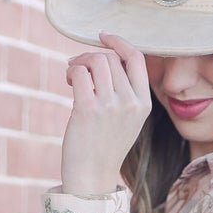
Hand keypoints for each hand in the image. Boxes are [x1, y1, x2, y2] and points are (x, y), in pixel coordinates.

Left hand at [60, 30, 151, 196]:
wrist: (92, 177)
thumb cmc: (105, 147)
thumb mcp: (126, 119)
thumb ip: (124, 91)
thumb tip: (103, 57)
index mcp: (144, 103)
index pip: (136, 58)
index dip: (119, 42)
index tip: (103, 36)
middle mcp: (130, 102)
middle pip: (111, 57)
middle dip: (91, 56)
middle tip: (78, 67)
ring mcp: (111, 105)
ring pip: (96, 60)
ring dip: (80, 62)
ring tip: (72, 76)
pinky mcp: (89, 109)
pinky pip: (80, 73)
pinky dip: (71, 72)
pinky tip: (69, 82)